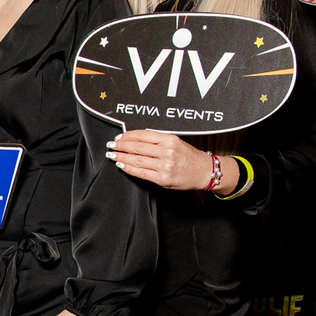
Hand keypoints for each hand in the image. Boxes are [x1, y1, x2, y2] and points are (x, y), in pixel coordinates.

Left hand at [106, 129, 220, 190]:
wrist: (204, 172)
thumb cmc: (190, 157)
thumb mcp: (176, 142)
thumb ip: (157, 140)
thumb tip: (135, 139)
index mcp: (170, 139)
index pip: (143, 135)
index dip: (128, 136)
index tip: (119, 137)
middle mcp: (167, 152)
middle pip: (137, 147)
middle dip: (121, 146)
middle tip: (111, 146)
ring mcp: (164, 166)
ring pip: (137, 160)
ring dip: (121, 157)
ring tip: (113, 155)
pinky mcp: (162, 179)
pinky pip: (141, 173)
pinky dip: (129, 169)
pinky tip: (122, 165)